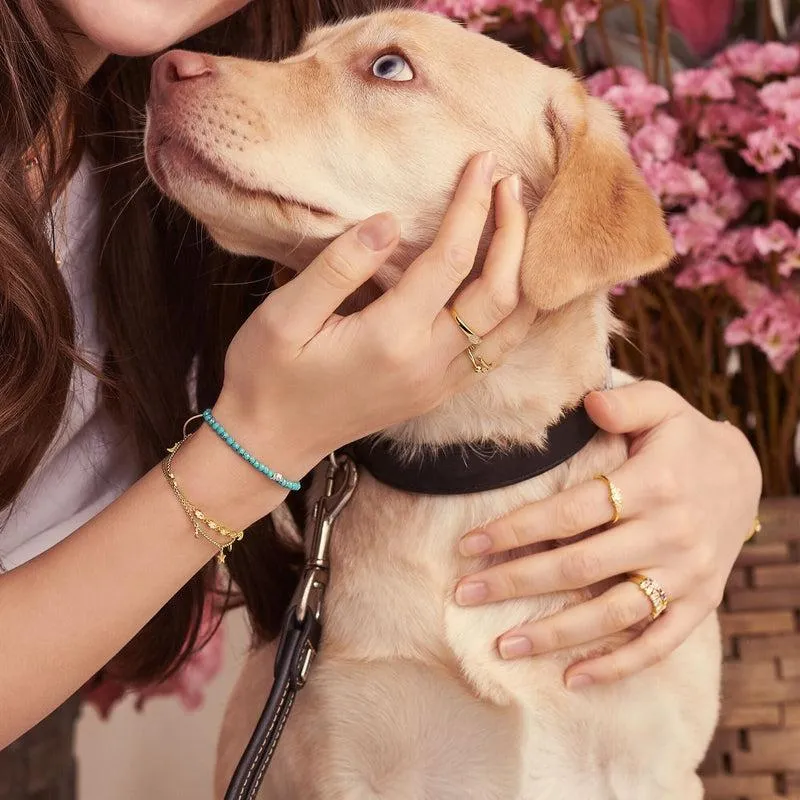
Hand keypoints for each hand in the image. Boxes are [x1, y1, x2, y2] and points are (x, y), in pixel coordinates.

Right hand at [215, 152, 532, 478]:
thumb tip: (389, 223)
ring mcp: (439, 384)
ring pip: (512, 327)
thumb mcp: (285, 315)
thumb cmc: (267, 375)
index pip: (452, 259)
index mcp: (391, 337)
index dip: (473, 205)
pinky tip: (512, 283)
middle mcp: (428, 363)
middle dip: (514, 231)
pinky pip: (498, 353)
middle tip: (511, 183)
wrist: (271, 443)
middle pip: (500, 292)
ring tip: (521, 224)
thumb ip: (339, 266)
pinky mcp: (439, 394)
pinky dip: (517, 313)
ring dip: (524, 272)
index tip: (482, 162)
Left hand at [454, 381, 761, 687]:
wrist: (745, 476)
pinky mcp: (700, 602)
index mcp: (653, 484)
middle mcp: (669, 534)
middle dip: (515, 582)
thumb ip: (625, 401)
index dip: (516, 530)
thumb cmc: (685, 439)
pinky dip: (617, 665)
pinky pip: (658, 642)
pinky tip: (572, 679)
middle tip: (464, 594)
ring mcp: (686, 575)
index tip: (468, 544)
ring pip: (613, 614)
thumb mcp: (663, 405)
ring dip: (555, 634)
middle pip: (579, 567)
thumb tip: (588, 401)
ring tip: (503, 646)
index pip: (570, 512)